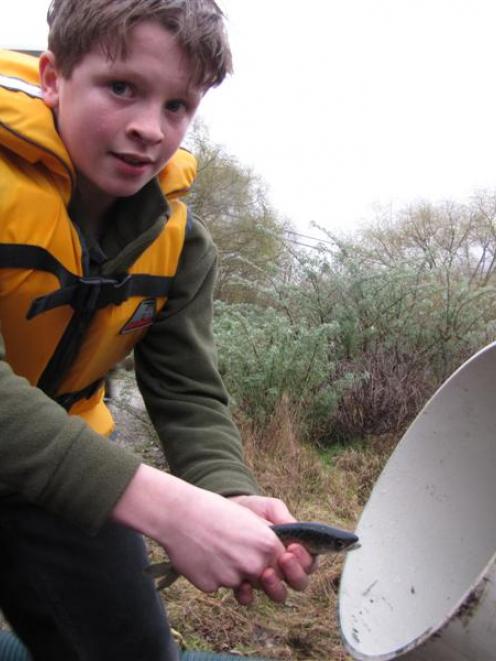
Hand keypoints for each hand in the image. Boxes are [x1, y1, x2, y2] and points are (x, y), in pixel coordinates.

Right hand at [112, 465, 285, 593]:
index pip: (283, 565)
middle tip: (234, 550)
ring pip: (238, 584)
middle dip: (253, 571)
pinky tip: (201, 555)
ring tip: (214, 547)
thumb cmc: (214, 510)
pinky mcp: (212, 586)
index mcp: (266, 545)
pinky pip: (217, 585)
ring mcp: (232, 578)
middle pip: (263, 580)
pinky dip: (211, 574)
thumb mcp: (249, 518)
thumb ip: (267, 540)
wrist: (179, 513)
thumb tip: (278, 557)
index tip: (261, 552)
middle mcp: (253, 565)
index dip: (273, 560)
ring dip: (230, 572)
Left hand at [228, 495, 317, 604]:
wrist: (222, 516)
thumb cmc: (252, 510)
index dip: (305, 559)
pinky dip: (247, 595)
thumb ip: (283, 516)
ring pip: (278, 594)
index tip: (293, 547)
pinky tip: (243, 585)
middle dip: (295, 573)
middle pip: (300, 582)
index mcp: (294, 551)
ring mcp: (263, 578)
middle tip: (284, 558)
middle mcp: (282, 568)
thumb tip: (295, 530)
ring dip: (275, 587)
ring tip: (266, 573)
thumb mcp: (268, 508)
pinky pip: (248, 599)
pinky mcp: (243, 584)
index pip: (309, 563)